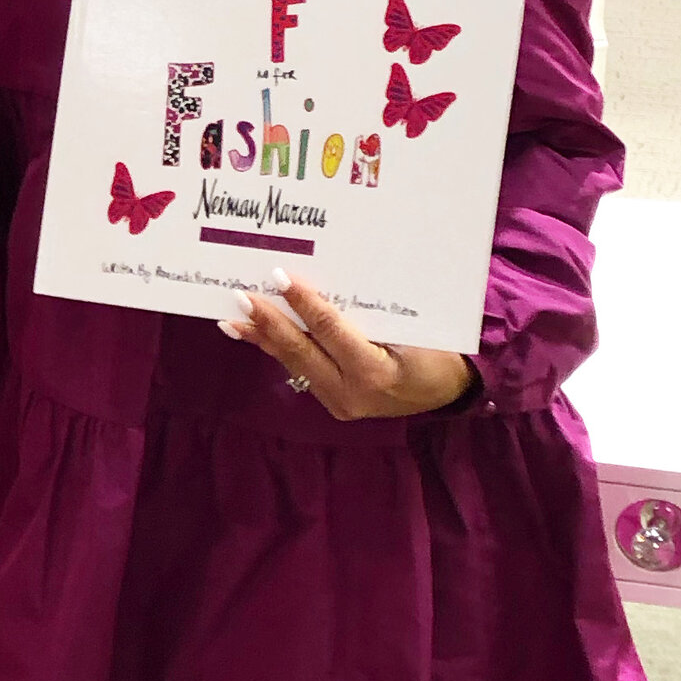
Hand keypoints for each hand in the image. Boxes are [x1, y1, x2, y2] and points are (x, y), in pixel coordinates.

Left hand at [220, 270, 472, 420]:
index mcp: (376, 371)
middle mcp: (352, 393)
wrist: (449, 393)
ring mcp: (340, 403)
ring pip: (294, 364)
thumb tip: (324, 281)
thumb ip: (369, 312)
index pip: (330, 330)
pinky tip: (256, 335)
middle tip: (240, 296)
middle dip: (268, 323)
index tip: (279, 276)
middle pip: (301, 351)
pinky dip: (279, 351)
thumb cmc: (436, 351)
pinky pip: (301, 371)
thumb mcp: (411, 328)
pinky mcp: (333, 404)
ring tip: (232, 319)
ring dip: (263, 339)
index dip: (304, 302)